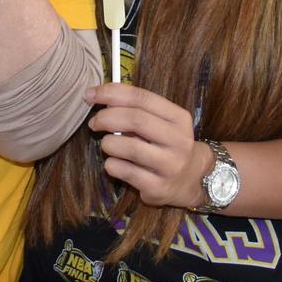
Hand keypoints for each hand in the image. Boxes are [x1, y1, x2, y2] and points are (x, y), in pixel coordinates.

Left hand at [86, 82, 212, 208]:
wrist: (190, 180)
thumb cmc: (167, 145)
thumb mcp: (162, 123)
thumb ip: (137, 109)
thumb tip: (100, 96)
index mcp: (179, 118)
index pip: (142, 98)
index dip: (112, 93)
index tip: (91, 94)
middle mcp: (179, 141)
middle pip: (136, 120)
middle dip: (107, 118)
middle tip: (94, 122)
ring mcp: (170, 166)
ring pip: (130, 147)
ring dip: (109, 143)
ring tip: (107, 144)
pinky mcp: (158, 187)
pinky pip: (125, 172)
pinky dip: (111, 164)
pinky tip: (113, 163)